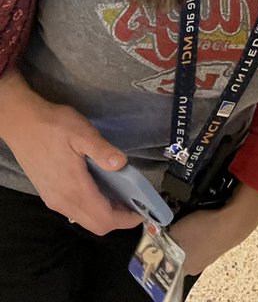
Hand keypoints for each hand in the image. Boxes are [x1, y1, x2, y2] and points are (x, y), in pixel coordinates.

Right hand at [0, 70, 141, 234]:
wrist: (22, 124)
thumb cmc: (54, 126)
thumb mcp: (82, 132)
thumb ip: (102, 150)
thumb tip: (122, 163)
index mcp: (74, 189)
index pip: (104, 218)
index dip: (126, 219)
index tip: (143, 212)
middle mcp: (63, 201)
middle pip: (96, 224)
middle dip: (119, 219)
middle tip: (136, 204)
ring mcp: (54, 200)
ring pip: (84, 219)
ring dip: (105, 214)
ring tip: (123, 196)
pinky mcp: (49, 194)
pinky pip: (75, 211)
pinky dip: (92, 207)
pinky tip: (102, 190)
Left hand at [170, 183, 257, 275]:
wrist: (233, 221)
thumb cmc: (203, 230)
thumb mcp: (175, 231)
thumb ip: (164, 234)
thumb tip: (160, 233)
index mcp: (185, 268)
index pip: (167, 261)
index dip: (162, 247)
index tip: (161, 234)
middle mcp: (198, 265)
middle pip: (180, 251)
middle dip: (176, 237)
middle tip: (174, 223)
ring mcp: (211, 254)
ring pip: (193, 242)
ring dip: (190, 230)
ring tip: (188, 216)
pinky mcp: (221, 241)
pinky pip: (206, 234)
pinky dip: (203, 225)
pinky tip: (203, 215)